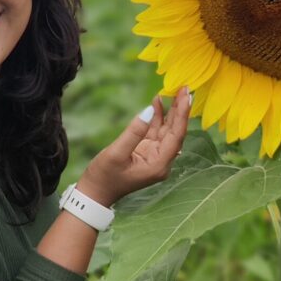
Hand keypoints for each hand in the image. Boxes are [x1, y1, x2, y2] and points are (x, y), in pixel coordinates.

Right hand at [76, 86, 191, 206]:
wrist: (94, 193)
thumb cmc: (104, 176)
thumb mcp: (117, 153)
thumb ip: (134, 132)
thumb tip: (150, 110)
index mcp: (159, 165)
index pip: (176, 136)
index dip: (182, 114)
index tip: (186, 95)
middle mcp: (161, 161)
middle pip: (176, 132)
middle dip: (180, 110)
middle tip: (185, 88)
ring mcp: (155, 156)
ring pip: (167, 130)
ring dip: (170, 111)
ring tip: (174, 90)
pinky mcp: (147, 152)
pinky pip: (156, 132)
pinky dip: (158, 117)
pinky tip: (158, 102)